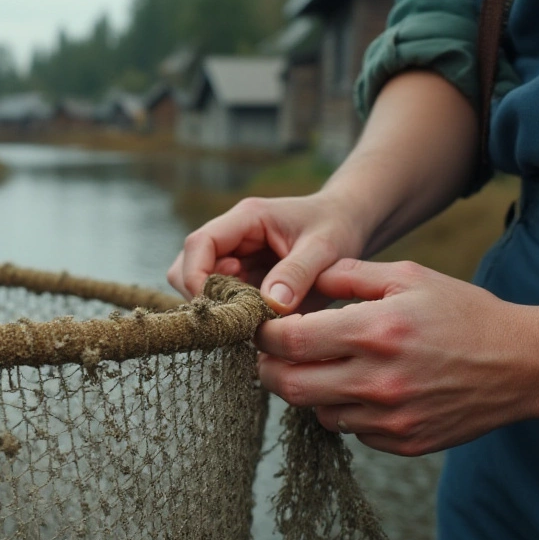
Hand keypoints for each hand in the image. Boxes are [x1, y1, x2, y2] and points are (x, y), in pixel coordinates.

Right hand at [166, 192, 369, 312]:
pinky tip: (261, 320)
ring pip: (199, 286)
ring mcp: (234, 258)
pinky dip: (234, 315)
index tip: (217, 307)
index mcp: (246, 219)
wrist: (350, 223)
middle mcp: (231, 237)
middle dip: (204, 296)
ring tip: (255, 317)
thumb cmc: (338, 227)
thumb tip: (272, 305)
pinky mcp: (243, 279)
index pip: (199, 243)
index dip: (197, 276)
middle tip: (240, 316)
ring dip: (220, 307)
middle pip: (188, 267)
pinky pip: (223, 300)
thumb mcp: (325, 248)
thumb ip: (298, 273)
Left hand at [255, 259, 538, 456]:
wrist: (523, 364)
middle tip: (270, 355)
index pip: (290, 341)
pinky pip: (350, 431)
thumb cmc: (464, 313)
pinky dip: (342, 411)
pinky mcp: (403, 442)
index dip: (265, 335)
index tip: (263, 327)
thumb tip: (300, 278)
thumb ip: (349, 274)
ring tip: (319, 368)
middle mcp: (379, 380)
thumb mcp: (408, 278)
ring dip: (307, 391)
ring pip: (317, 412)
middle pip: (290, 386)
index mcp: (375, 331)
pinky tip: (357, 389)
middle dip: (269, 369)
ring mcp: (391, 417)